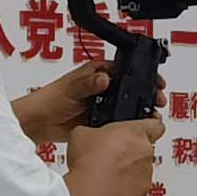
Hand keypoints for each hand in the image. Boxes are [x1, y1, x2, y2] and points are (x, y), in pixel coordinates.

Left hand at [16, 60, 169, 144]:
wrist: (39, 123)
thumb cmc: (50, 98)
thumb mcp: (72, 87)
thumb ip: (89, 83)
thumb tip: (104, 78)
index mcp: (97, 72)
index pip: (126, 69)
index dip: (142, 74)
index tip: (155, 81)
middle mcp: (102, 86)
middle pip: (130, 87)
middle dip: (145, 93)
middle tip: (157, 99)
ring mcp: (102, 103)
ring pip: (126, 105)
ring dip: (138, 109)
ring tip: (150, 114)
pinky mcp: (100, 119)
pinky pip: (118, 120)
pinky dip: (126, 123)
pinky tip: (135, 126)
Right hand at [66, 116, 164, 195]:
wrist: (89, 192)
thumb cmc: (88, 162)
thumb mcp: (82, 133)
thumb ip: (93, 130)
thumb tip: (90, 134)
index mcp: (136, 132)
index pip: (155, 123)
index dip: (149, 124)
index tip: (144, 127)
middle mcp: (146, 151)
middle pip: (144, 147)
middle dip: (131, 150)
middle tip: (113, 154)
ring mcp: (146, 173)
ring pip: (142, 168)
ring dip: (130, 169)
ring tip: (108, 172)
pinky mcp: (142, 192)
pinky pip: (137, 186)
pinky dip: (127, 186)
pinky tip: (110, 185)